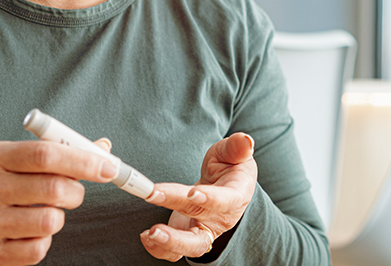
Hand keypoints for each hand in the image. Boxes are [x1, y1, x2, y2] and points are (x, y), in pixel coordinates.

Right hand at [0, 138, 116, 265]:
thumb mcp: (16, 158)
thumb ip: (59, 152)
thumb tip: (104, 149)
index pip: (45, 154)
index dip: (83, 160)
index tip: (109, 167)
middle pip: (53, 188)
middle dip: (77, 191)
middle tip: (74, 192)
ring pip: (50, 221)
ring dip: (59, 216)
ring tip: (45, 211)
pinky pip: (39, 248)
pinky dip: (44, 240)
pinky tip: (30, 230)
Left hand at [140, 133, 257, 261]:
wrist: (224, 183)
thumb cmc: (229, 166)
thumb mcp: (234, 152)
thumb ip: (237, 147)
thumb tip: (246, 140)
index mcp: (235, 196)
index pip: (224, 201)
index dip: (209, 199)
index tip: (191, 193)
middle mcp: (220, 219)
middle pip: (200, 234)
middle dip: (176, 235)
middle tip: (155, 229)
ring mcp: (204, 230)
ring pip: (188, 247)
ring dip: (167, 244)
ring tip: (147, 234)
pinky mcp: (188, 235)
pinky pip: (175, 250)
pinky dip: (159, 248)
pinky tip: (145, 235)